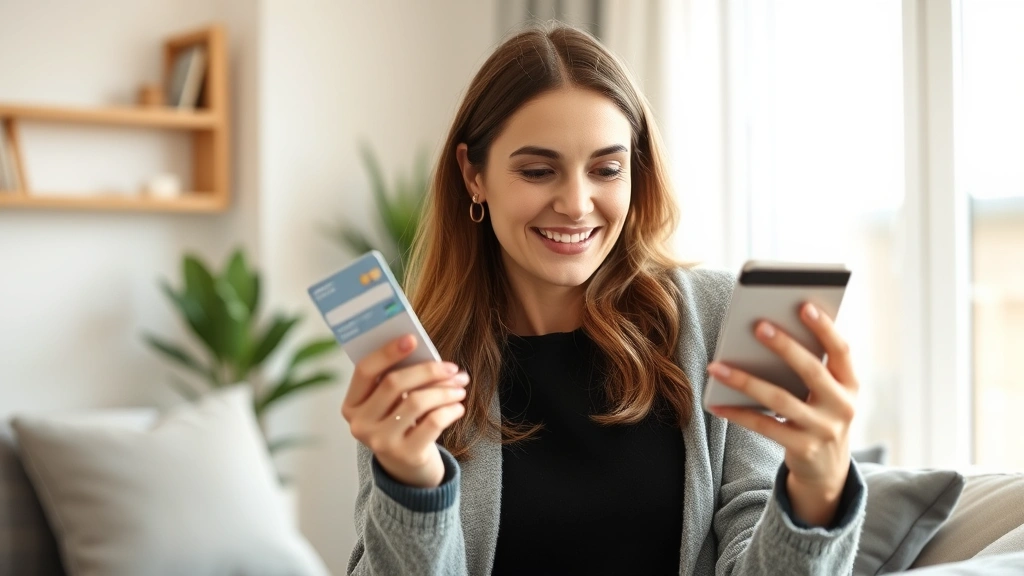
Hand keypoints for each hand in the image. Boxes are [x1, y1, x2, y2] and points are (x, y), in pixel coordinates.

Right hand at [341, 334, 468, 487]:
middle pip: (394, 383)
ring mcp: (380, 442)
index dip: (388, 351)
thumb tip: (429, 354)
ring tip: (460, 387)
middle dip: (428, 371)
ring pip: (416, 401)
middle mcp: (360, 425)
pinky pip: (433, 422)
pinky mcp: (405, 455)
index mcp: (352, 405)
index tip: (413, 338)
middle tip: (452, 368)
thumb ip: (400, 379)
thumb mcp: (393, 403)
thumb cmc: (402, 423)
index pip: (365, 370)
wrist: (409, 469)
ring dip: (444, 390)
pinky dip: (450, 409)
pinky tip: (458, 407)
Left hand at [707, 302, 857, 525]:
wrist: (827, 470)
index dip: (825, 328)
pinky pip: (764, 426)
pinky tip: (716, 402)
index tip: (804, 305)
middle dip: (785, 346)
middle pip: (811, 371)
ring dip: (746, 380)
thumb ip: (810, 366)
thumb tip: (769, 331)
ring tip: (717, 365)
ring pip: (780, 400)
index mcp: (850, 384)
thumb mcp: (826, 392)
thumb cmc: (818, 415)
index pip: (841, 351)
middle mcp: (842, 406)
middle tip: (758, 324)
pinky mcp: (802, 448)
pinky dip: (738, 412)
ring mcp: (823, 429)